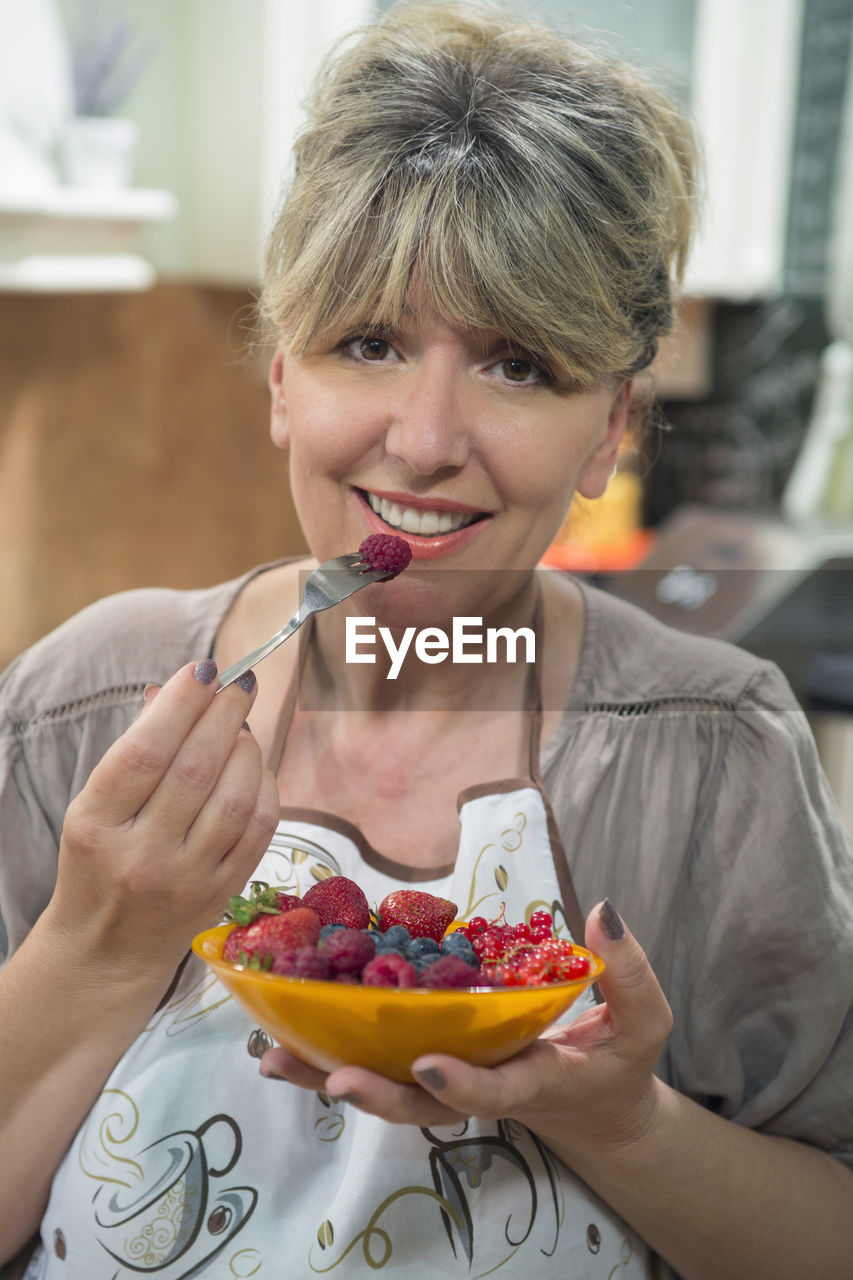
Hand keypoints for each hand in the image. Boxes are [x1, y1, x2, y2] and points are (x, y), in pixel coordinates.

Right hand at [47, 660, 279, 980]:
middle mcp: (141, 855)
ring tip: (244, 726)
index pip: (145, 752)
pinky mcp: (222, 894)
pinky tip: (257, 768)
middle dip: (225, 715)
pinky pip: (259, 830)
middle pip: (197, 769)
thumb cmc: (100, 860)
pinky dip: (266, 788)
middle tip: (240, 685)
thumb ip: (137, 747)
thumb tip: (179, 687)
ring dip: (249, 750)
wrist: (105, 949)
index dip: (182, 704)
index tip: (205, 669)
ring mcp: (186, 879)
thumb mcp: (95, 804)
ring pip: (236, 798)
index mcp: (96, 825)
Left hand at [259, 901, 671, 1161]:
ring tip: (274, 1057)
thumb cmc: (619, 1061)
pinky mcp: (429, 1062)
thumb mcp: (645, 1023)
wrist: (594, 1107)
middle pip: (420, 1104)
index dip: (463, 1085)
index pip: (497, 1093)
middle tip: (332, 1079)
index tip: (433, 1065)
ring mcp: (449, 1079)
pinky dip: (330, 1051)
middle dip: (375, 1094)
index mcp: (533, 1082)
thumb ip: (629, 973)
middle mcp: (480, 1086)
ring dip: (329, 1075)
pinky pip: (379, 1060)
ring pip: (385, 1087)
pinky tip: (282, 1032)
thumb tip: (604, 911)